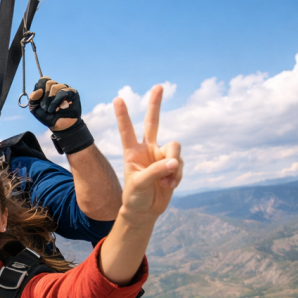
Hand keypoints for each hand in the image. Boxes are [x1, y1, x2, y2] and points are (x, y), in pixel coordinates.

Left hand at [29, 77, 81, 130]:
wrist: (60, 126)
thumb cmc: (48, 116)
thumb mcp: (35, 109)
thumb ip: (33, 99)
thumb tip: (39, 90)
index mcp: (47, 88)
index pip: (42, 80)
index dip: (39, 89)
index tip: (38, 100)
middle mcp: (56, 86)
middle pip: (49, 83)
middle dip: (45, 97)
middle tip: (45, 108)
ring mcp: (65, 89)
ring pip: (55, 87)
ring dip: (51, 101)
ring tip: (51, 110)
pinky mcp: (72, 93)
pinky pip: (63, 92)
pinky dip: (57, 101)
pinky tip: (55, 109)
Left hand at [115, 86, 182, 219]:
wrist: (145, 211)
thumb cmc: (134, 197)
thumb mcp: (139, 184)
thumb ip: (155, 171)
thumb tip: (175, 162)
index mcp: (132, 152)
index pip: (126, 130)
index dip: (123, 115)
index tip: (117, 98)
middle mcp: (147, 149)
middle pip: (152, 122)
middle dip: (155, 105)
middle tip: (159, 86)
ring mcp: (161, 156)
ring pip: (174, 148)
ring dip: (173, 165)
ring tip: (166, 181)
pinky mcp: (173, 165)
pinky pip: (180, 164)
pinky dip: (177, 176)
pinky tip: (169, 185)